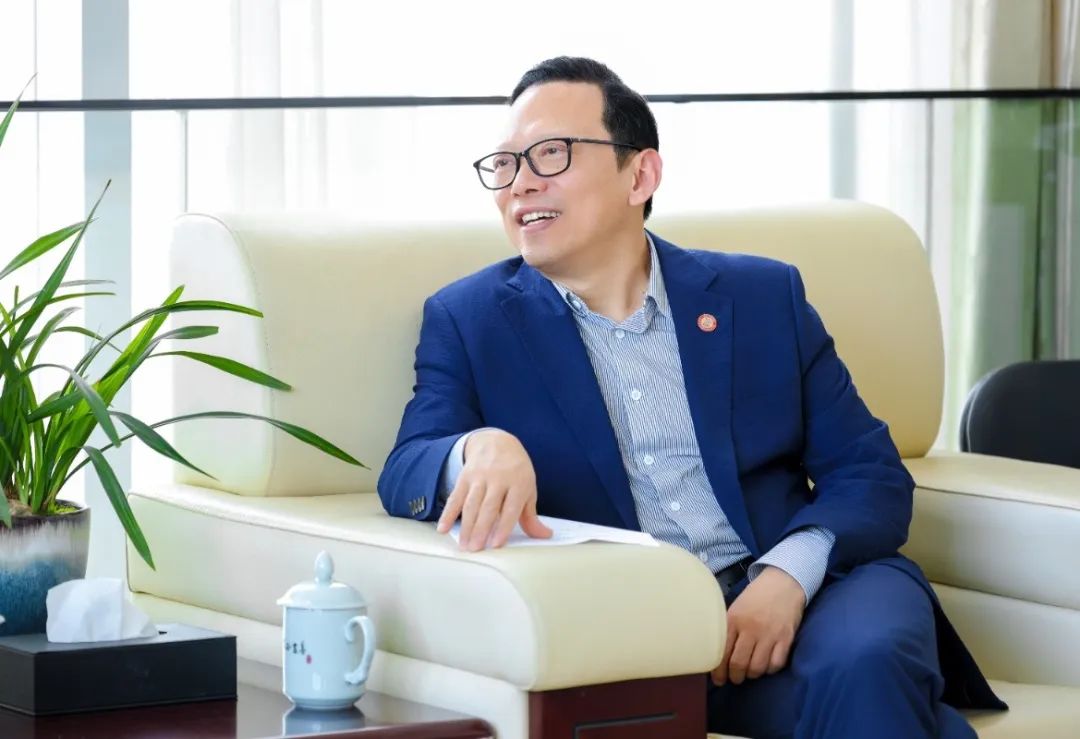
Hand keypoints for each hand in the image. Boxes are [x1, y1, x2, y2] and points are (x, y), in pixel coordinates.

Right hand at [435, 429, 552, 550]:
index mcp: (518, 482)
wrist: (497, 442)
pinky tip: (443, 528)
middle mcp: (499, 478)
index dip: (504, 527)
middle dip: (481, 529)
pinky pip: (455, 497)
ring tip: (464, 545)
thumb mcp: (528, 488)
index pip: (511, 508)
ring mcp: (480, 477)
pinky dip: (448, 513)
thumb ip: (531, 515)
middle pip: (488, 507)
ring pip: (471, 504)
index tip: (496, 544)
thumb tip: (544, 535)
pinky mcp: (464, 476)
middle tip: (476, 548)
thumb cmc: (516, 470)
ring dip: (466, 525)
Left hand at [711, 566, 805, 685]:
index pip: (722, 652)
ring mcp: (769, 634)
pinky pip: (776, 664)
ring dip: (752, 675)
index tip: (718, 679)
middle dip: (735, 677)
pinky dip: (770, 669)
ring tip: (749, 673)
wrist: (783, 582)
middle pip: (739, 663)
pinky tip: (766, 665)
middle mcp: (750, 629)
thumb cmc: (756, 596)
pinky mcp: (786, 638)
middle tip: (734, 679)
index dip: (719, 671)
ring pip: (757, 667)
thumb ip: (729, 628)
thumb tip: (718, 653)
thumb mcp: (736, 607)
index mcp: (734, 620)